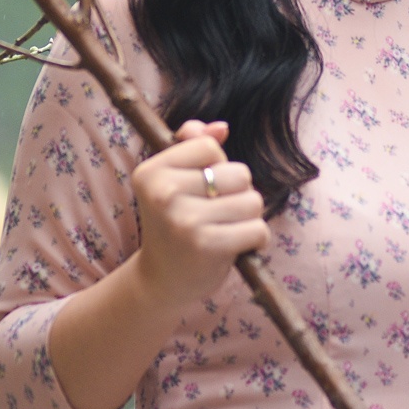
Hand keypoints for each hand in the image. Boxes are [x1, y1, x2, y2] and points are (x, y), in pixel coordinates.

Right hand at [130, 120, 268, 310]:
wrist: (161, 280)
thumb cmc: (173, 223)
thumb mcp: (172, 180)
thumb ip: (193, 145)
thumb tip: (220, 128)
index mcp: (150, 172)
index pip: (210, 147)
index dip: (216, 165)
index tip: (201, 188)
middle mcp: (164, 193)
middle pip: (239, 173)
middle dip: (237, 192)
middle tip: (215, 213)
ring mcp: (185, 220)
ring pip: (253, 201)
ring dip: (248, 216)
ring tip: (225, 229)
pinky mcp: (207, 246)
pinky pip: (258, 229)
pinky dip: (255, 239)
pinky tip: (236, 246)